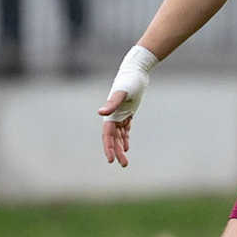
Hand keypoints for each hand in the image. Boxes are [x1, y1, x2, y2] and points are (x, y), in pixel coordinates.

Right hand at [98, 45, 158, 166]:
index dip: (108, 147)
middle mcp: (113, 116)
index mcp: (110, 114)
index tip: (111, 160)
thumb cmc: (129, 81)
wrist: (137, 72)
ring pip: (119, 136)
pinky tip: (127, 148)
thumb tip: (100, 113)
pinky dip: (125, 139)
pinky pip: (125, 129)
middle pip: (113, 138)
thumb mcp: (122, 93)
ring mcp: (120, 114)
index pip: (107, 135)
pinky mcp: (128, 112)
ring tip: (125, 162)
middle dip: (116, 152)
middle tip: (123, 165)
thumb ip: (112, 103)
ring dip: (121, 148)